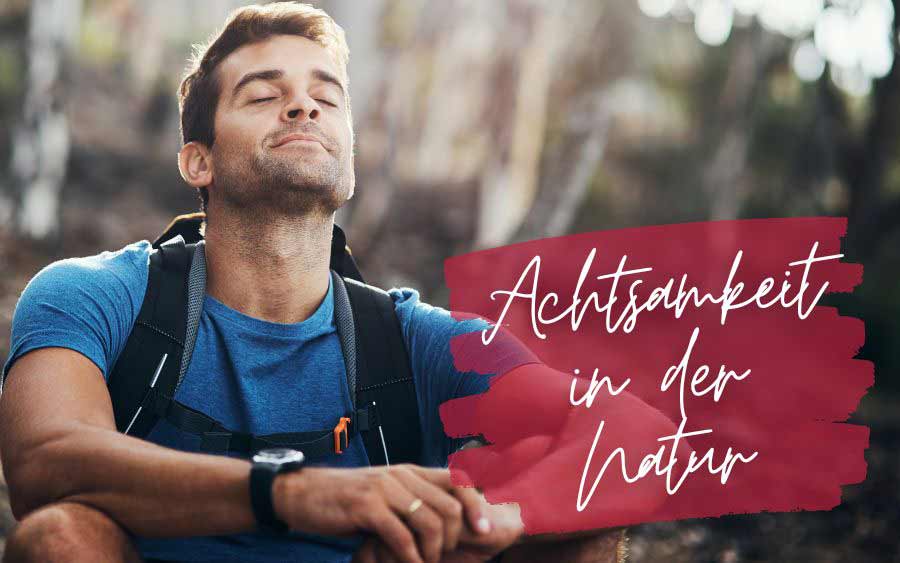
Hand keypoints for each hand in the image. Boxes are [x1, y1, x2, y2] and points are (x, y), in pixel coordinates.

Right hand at [274, 464, 494, 562]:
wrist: (303, 494)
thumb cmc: (346, 500)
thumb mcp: (385, 493)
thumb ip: (413, 499)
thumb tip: (448, 516)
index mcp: (410, 471)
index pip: (458, 479)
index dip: (477, 504)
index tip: (484, 531)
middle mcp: (402, 476)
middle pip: (450, 506)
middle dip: (455, 538)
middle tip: (444, 556)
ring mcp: (385, 490)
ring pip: (430, 523)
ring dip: (433, 552)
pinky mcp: (366, 507)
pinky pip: (401, 536)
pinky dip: (410, 558)